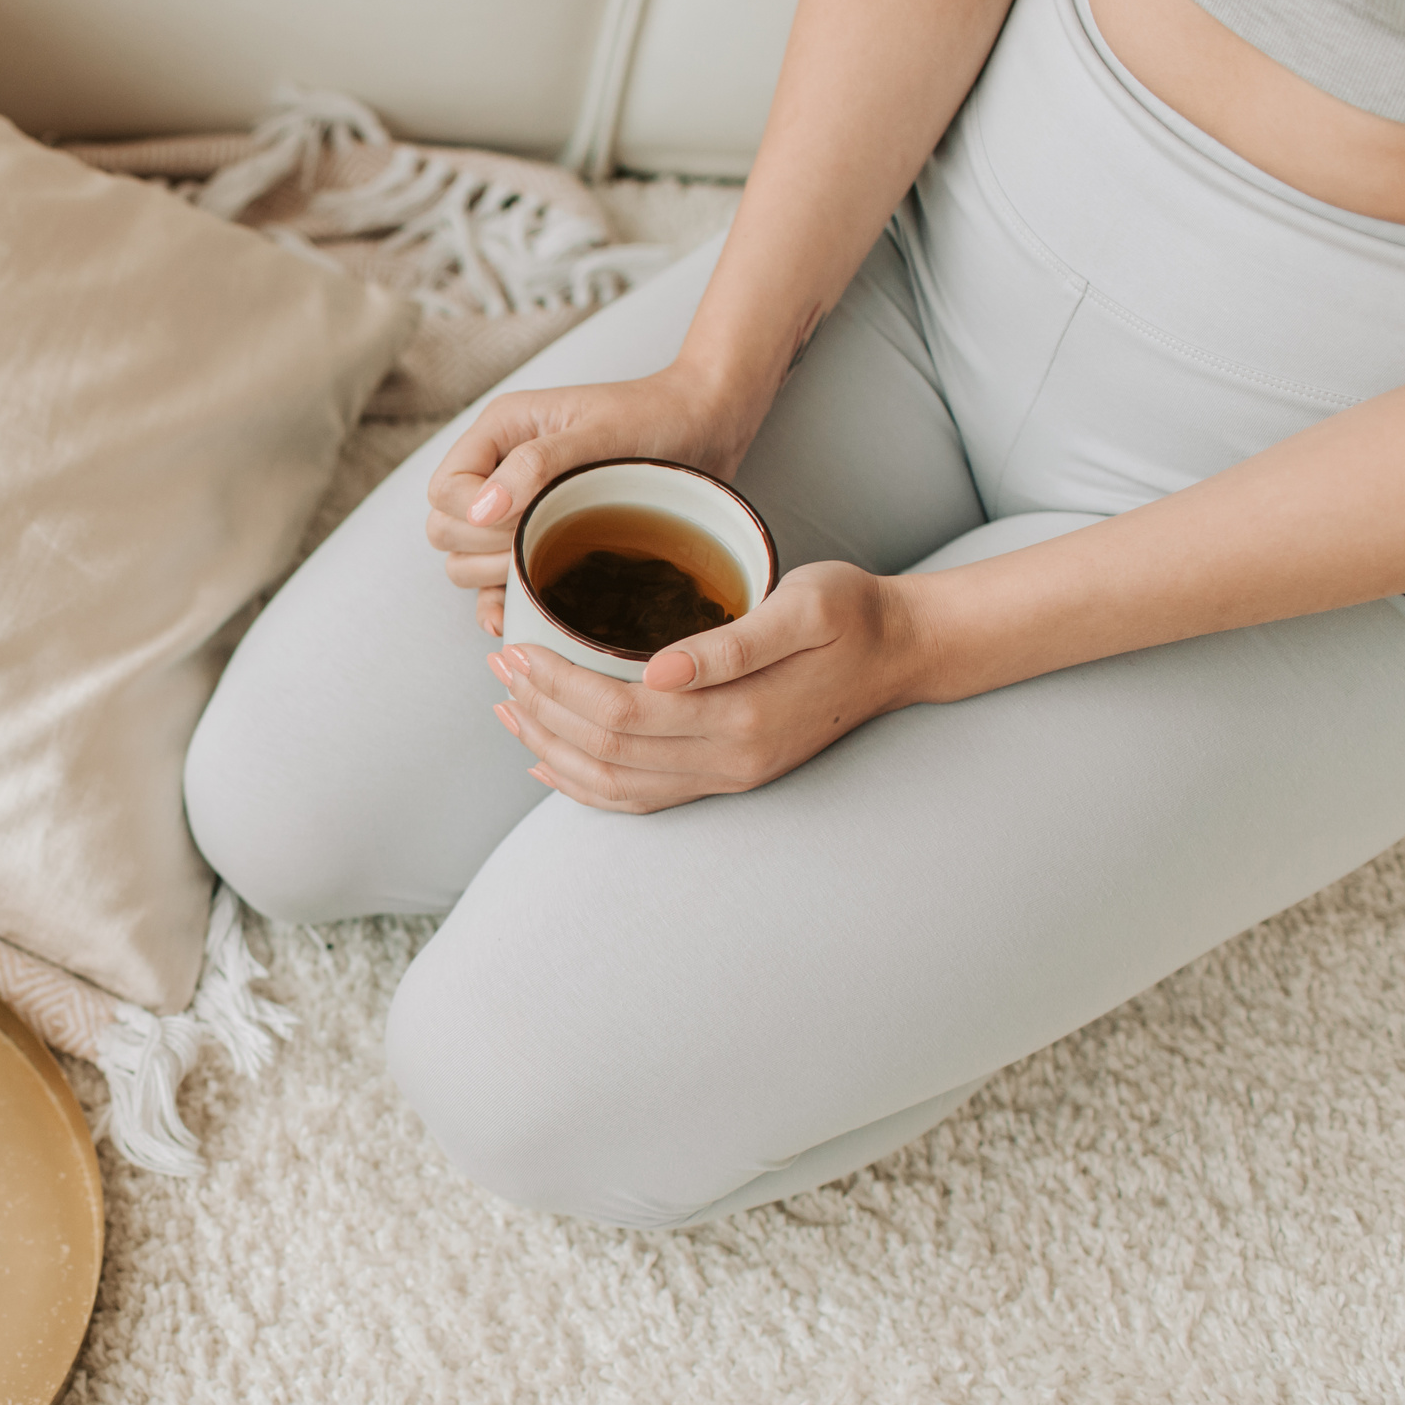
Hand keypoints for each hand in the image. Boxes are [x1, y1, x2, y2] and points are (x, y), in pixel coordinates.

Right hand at [427, 363, 761, 636]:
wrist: (704, 429)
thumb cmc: (656, 417)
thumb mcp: (598, 433)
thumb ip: (535, 466)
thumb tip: (481, 509)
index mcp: (498, 434)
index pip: (444, 491)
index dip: (472, 515)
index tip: (521, 519)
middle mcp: (497, 473)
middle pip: (445, 531)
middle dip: (482, 548)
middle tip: (537, 543)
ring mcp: (515, 512)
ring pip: (464, 562)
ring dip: (494, 575)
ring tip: (544, 568)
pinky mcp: (538, 545)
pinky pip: (495, 586)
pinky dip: (502, 604)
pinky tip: (520, 616)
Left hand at [487, 561, 930, 812]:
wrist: (905, 654)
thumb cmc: (854, 613)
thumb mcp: (807, 606)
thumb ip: (733, 641)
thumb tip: (658, 670)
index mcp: (740, 718)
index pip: (619, 713)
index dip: (556, 684)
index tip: (516, 646)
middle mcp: (728, 762)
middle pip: (604, 752)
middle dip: (540, 710)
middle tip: (500, 662)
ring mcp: (726, 779)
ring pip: (612, 784)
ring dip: (550, 747)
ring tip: (507, 705)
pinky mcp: (725, 779)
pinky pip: (638, 798)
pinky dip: (583, 784)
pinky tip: (547, 757)